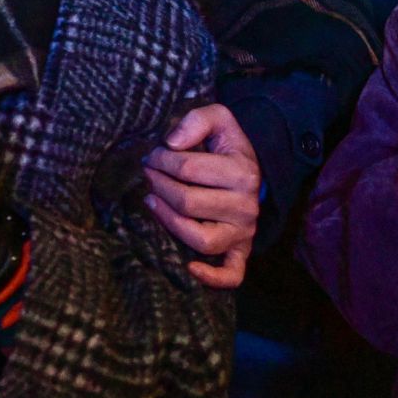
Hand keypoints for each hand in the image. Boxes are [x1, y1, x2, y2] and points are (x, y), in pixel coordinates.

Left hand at [143, 103, 259, 288]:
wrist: (251, 171)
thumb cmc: (226, 147)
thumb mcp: (219, 119)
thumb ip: (197, 120)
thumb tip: (172, 142)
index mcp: (243, 172)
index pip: (188, 168)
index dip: (162, 159)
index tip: (152, 155)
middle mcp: (246, 206)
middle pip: (187, 202)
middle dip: (158, 185)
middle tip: (147, 175)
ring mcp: (244, 233)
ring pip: (201, 239)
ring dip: (168, 221)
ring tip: (151, 203)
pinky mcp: (241, 252)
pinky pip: (232, 274)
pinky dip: (212, 277)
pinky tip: (189, 268)